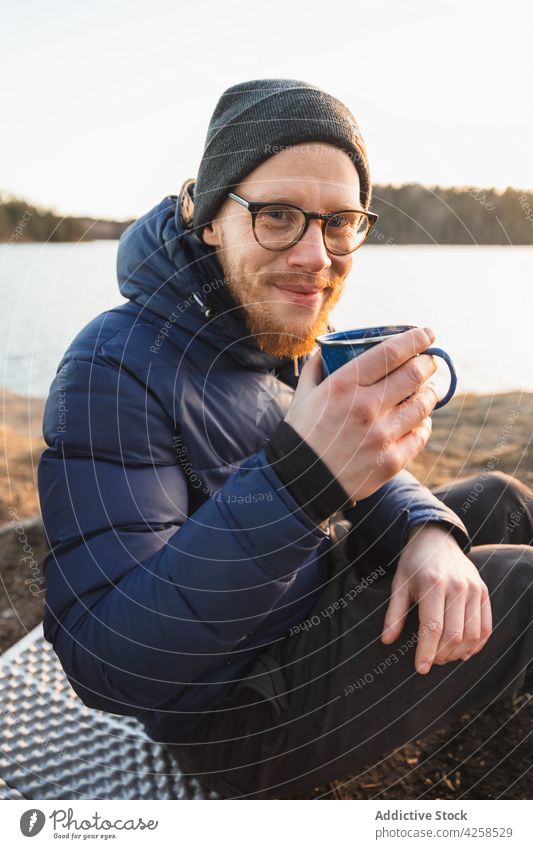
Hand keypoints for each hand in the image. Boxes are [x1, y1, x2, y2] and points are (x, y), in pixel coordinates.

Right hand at [285, 327, 438, 502]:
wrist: (299, 483)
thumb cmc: (300, 434)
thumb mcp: (303, 393)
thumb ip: (317, 366)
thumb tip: (329, 348)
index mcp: (344, 384)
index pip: (392, 352)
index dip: (416, 339)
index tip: (427, 334)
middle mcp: (366, 407)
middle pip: (415, 374)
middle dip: (428, 363)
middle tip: (429, 362)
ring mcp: (381, 435)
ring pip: (423, 404)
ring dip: (430, 393)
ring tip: (427, 390)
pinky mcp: (391, 461)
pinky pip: (420, 435)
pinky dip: (423, 424)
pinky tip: (419, 420)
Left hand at [380, 523, 492, 673]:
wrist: (437, 538)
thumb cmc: (414, 563)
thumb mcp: (399, 583)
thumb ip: (394, 612)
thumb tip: (386, 640)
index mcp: (433, 584)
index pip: (432, 626)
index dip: (426, 651)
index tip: (420, 668)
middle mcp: (457, 587)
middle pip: (454, 634)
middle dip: (441, 654)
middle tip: (430, 661)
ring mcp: (473, 589)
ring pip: (472, 634)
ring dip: (458, 652)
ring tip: (444, 656)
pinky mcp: (483, 592)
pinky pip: (486, 626)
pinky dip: (477, 644)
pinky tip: (464, 651)